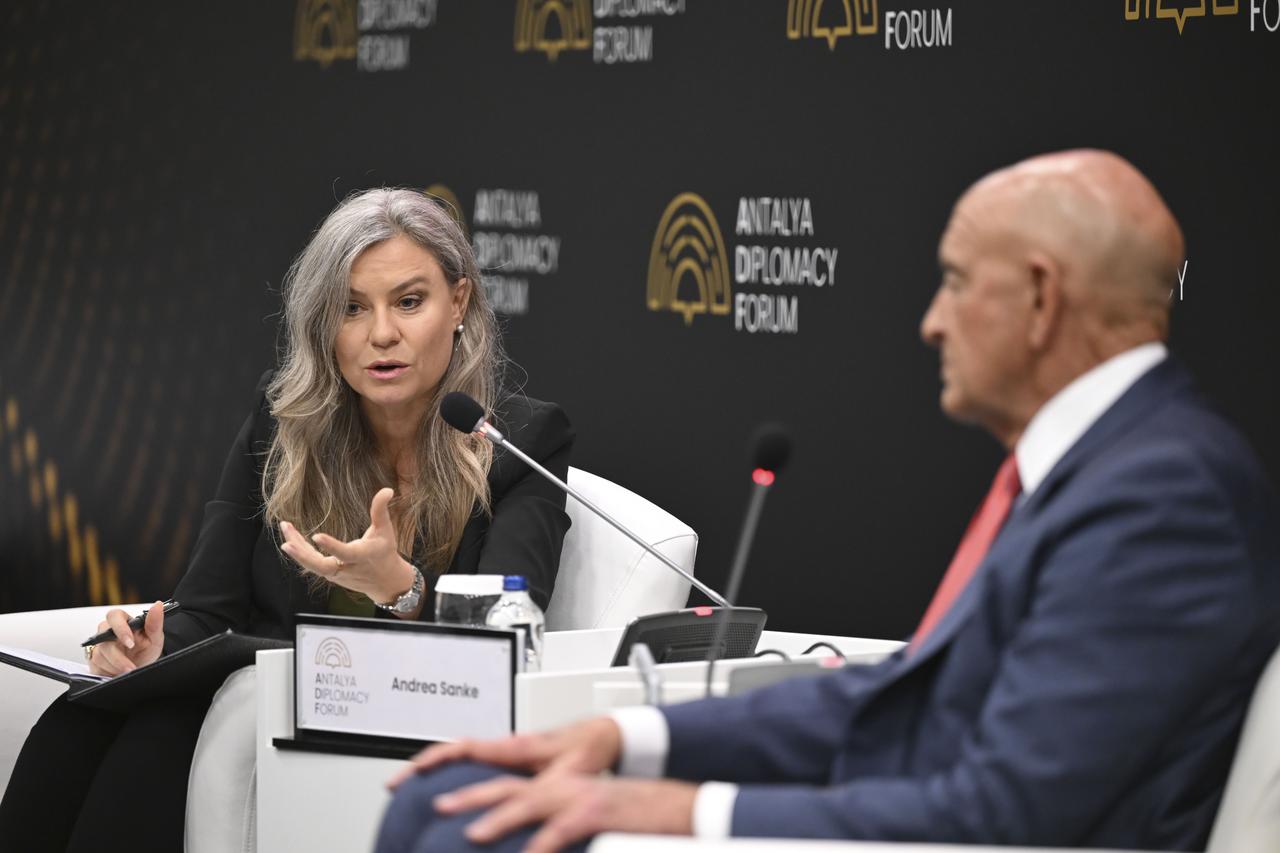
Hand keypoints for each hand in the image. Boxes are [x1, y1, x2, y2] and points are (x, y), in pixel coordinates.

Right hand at [87, 600, 165, 675]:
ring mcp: (99, 645)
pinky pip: (96, 666)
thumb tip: (157, 605)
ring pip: (100, 654)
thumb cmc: (145, 650)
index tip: (130, 643)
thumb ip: (155, 622)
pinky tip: (119, 672)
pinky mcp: (93, 659)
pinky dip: (110, 671)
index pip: (114, 616)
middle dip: (118, 656)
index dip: (120, 629)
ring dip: (116, 665)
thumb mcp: (155, 638)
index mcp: (123, 621)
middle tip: (130, 666)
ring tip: (129, 669)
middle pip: (103, 638)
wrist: (139, 668)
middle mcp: (107, 631)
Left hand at [278, 487, 413, 603]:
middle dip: (304, 557)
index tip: (316, 536)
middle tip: (286, 545)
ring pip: (313, 565)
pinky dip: (300, 551)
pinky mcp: (330, 574)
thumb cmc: (385, 551)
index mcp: (362, 556)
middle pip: (322, 567)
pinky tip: (290, 537)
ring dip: (297, 550)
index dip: (331, 546)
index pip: (345, 553)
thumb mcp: (386, 530)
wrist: (385, 581)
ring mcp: (336, 574)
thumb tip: (387, 489)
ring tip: (285, 527)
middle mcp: (347, 568)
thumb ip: (381, 510)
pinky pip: (312, 563)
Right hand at [387, 717, 622, 789]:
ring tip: (413, 793)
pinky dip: (458, 775)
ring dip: (438, 771)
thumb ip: (544, 792)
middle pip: (453, 751)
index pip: (464, 747)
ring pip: (464, 757)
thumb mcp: (567, 776)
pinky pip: (477, 764)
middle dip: (422, 765)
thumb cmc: (587, 749)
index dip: (434, 758)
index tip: (410, 772)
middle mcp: (507, 745)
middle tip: (395, 785)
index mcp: (515, 746)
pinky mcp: (514, 760)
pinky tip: (455, 798)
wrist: (604, 736)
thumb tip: (524, 813)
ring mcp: (509, 751)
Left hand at [437, 771, 696, 852]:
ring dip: (499, 817)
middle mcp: (564, 786)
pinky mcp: (598, 811)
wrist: (676, 807)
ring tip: (472, 833)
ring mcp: (580, 797)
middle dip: (471, 797)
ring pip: (531, 802)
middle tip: (439, 806)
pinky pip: (563, 828)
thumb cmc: (633, 818)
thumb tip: (526, 845)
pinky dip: (543, 842)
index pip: (508, 784)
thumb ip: (556, 827)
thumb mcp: (589, 819)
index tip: (445, 801)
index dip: (476, 791)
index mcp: (558, 786)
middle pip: (509, 787)